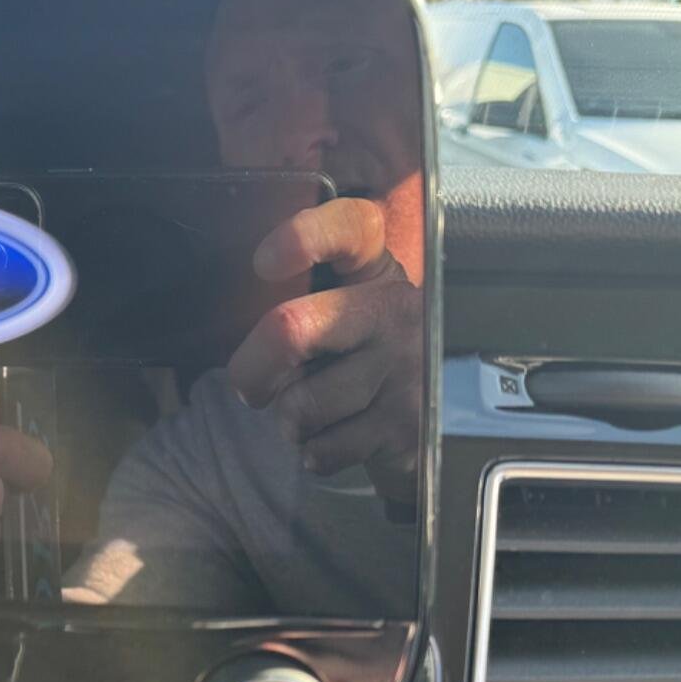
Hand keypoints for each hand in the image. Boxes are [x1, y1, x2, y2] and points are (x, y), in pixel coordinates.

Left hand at [228, 197, 421, 503]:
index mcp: (375, 270)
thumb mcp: (343, 310)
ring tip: (311, 412)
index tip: (265, 263)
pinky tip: (337, 436)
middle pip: (290, 330)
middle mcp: (396, 310)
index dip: (304, 236)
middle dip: (251, 370)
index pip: (351, 228)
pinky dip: (315, 453)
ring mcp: (407, 368)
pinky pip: (324, 449)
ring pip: (303, 404)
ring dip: (289, 421)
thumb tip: (246, 350)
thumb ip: (299, 303)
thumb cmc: (361, 354)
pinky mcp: (409, 426)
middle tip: (252, 386)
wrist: (434, 416)